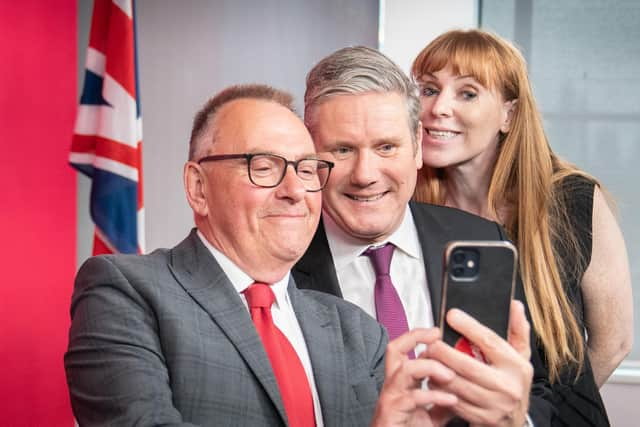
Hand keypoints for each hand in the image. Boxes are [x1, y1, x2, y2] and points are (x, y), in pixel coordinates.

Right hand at [371, 328, 457, 426]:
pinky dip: (434, 396)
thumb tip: (460, 392)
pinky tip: (450, 400)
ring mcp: (391, 397)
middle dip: (414, 337)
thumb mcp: (431, 415)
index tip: (436, 332)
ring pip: (405, 369)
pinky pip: (413, 397)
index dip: (417, 336)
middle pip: (395, 349)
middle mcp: (393, 385)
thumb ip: (442, 401)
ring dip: (429, 368)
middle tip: (435, 337)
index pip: (403, 349)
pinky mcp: (393, 411)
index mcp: (401, 382)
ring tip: (450, 375)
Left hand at [425, 301, 532, 426]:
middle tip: (430, 341)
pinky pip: (454, 401)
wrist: (515, 421)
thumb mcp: (521, 355)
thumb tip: (514, 305)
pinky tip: (433, 377)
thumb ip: (517, 330)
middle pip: (468, 366)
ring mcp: (493, 405)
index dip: (469, 327)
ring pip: (458, 385)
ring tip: (428, 358)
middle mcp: (507, 386)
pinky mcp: (480, 418)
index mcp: (517, 366)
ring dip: (438, 370)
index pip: (490, 342)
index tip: (451, 315)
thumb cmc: (513, 382)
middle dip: (444, 352)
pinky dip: (440, 388)